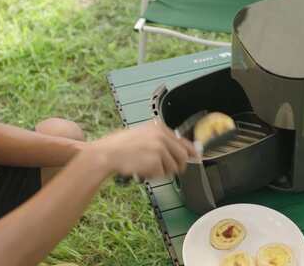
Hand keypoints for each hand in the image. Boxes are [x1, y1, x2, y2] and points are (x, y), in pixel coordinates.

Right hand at [80, 120, 196, 178]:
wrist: (106, 154)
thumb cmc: (120, 146)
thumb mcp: (142, 135)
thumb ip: (161, 140)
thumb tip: (180, 150)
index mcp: (159, 127)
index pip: (183, 140)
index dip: (190, 151)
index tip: (196, 157)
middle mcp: (161, 136)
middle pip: (182, 156)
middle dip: (178, 165)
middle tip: (167, 169)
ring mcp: (160, 148)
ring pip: (172, 167)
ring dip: (161, 171)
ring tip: (145, 166)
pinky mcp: (156, 161)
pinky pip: (162, 174)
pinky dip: (153, 175)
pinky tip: (141, 169)